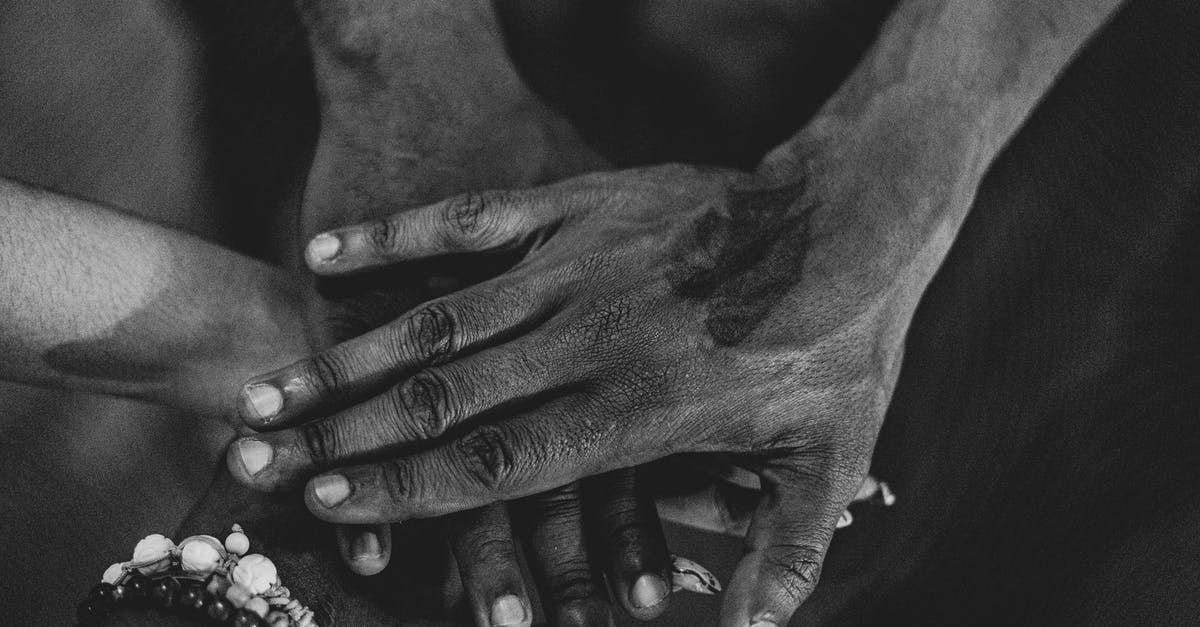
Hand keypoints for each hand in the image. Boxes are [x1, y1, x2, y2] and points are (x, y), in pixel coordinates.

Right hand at [229, 157, 908, 624]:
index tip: (332, 505)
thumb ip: (784, 555)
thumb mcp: (830, 459)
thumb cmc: (844, 339)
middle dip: (344, 435)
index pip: (502, 461)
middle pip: (445, 397)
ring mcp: (574, 264)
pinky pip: (469, 218)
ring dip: (349, 356)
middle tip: (257, 455)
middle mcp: (587, 339)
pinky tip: (326, 251)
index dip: (411, 489)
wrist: (852, 212)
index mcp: (636, 407)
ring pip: (441, 318)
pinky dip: (395, 237)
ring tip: (269, 387)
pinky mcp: (574, 203)